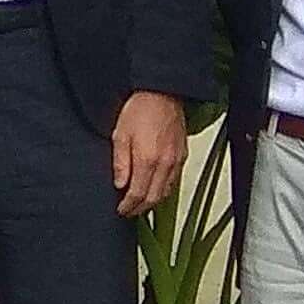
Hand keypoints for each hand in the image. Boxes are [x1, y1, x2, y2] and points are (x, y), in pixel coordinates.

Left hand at [109, 91, 190, 219]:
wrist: (162, 92)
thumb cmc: (140, 109)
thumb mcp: (120, 134)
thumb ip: (120, 163)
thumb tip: (120, 184)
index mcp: (148, 159)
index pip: (138, 193)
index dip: (128, 206)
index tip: (121, 210)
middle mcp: (165, 163)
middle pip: (154, 198)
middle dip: (140, 209)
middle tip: (128, 211)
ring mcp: (176, 160)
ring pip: (166, 191)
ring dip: (153, 202)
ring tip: (140, 204)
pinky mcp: (183, 154)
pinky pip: (174, 180)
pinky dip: (164, 189)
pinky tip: (155, 188)